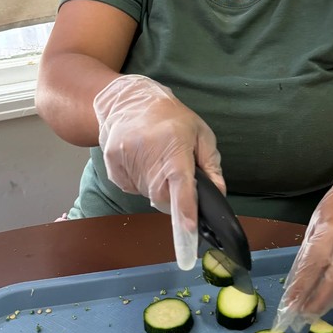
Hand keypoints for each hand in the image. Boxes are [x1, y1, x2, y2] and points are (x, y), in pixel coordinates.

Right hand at [93, 74, 223, 269]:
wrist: (129, 101)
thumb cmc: (172, 117)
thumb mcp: (201, 134)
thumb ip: (211, 165)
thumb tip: (219, 193)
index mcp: (174, 148)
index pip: (182, 186)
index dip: (186, 210)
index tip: (189, 231)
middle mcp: (148, 156)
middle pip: (164, 198)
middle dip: (173, 195)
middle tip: (175, 173)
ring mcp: (127, 162)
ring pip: (148, 195)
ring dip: (156, 186)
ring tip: (156, 159)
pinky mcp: (113, 167)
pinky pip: (132, 189)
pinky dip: (140, 182)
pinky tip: (142, 160)